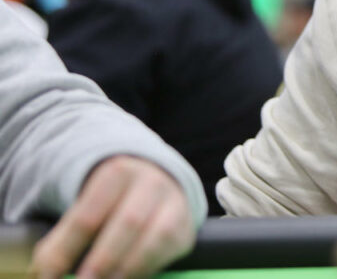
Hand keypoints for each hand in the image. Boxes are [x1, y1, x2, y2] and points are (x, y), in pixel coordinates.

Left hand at [31, 155, 195, 278]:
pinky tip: (125, 277)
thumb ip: (63, 238)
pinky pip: (170, 249)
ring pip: (157, 236)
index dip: (64, 251)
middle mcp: (151, 182)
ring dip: (127, 267)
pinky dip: (146, 268)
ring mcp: (174, 202)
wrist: (151, 183)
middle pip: (127, 223)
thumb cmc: (108, 203)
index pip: (87, 216)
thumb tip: (44, 271)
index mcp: (116, 172)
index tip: (46, 275)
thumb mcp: (84, 206)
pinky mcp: (186, 226)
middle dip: (102, 260)